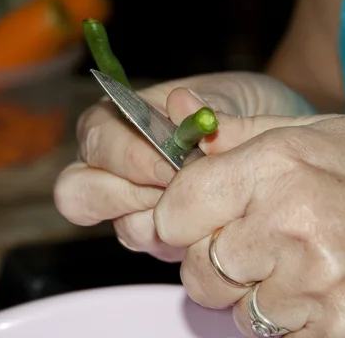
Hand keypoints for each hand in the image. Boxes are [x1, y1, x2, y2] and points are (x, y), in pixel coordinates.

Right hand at [53, 72, 312, 261]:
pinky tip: (209, 218)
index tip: (174, 165)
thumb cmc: (240, 110)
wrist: (267, 139)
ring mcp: (131, 205)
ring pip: (119, 227)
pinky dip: (181, 237)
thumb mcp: (229, 98)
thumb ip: (204, 106)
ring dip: (162, 220)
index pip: (96, 140)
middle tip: (177, 190)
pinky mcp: (157, 234)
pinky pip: (153, 247)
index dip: (132, 158)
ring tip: (203, 201)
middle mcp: (111, 166)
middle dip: (128, 196)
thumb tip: (181, 102)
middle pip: (77, 192)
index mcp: (117, 120)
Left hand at [153, 110, 344, 336]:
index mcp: (279, 165)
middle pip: (197, 266)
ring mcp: (312, 283)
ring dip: (252, 295)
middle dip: (215, 261)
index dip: (180, 218)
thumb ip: (240, 130)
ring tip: (295, 269)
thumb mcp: (320, 135)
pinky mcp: (335, 330)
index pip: (178, 207)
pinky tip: (318, 294)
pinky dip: (286, 322)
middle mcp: (289, 222)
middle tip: (255, 248)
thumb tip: (178, 110)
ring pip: (232, 309)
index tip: (195, 221)